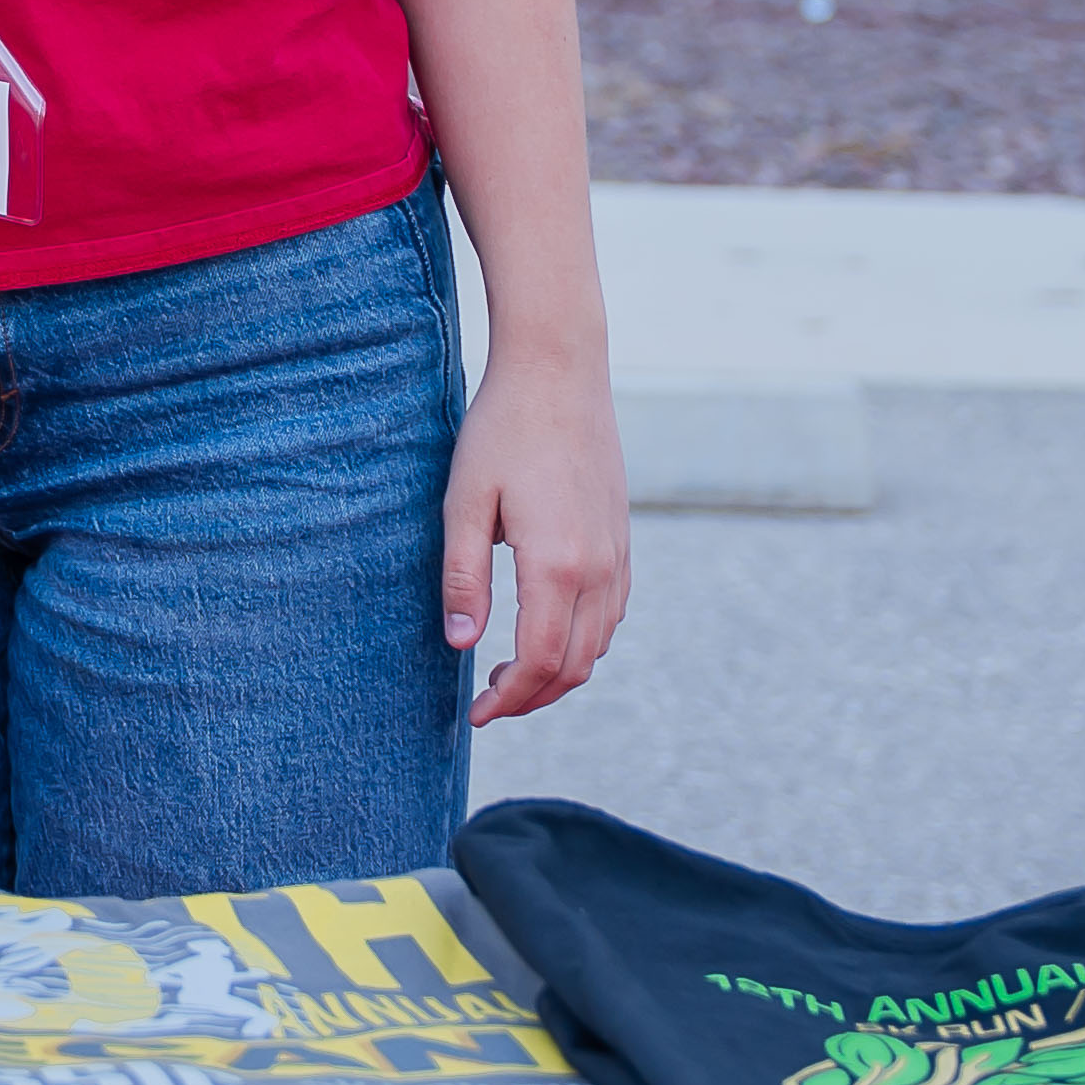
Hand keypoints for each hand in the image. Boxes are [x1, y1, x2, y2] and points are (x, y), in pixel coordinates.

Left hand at [442, 350, 629, 725]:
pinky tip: (547, 630)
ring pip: (600, 644)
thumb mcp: (463, 503)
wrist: (559, 370)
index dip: (509, 700)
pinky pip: (612, 613)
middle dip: (533, 697)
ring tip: (511, 673)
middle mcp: (599, 567)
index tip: (476, 714)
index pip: (542, 662)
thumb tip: (462, 645)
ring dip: (561, 672)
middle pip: (577, 666)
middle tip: (488, 702)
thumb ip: (463, 579)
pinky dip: (584, 640)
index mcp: (557, 564)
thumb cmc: (502, 431)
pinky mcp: (622, 538)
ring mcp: (618, 553)